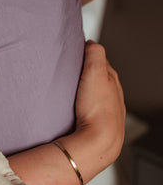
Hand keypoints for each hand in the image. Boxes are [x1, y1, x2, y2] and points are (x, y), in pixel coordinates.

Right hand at [62, 41, 125, 179]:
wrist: (99, 142)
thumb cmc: (97, 110)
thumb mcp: (95, 72)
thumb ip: (94, 53)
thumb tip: (91, 42)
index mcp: (112, 77)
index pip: (99, 58)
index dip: (86, 53)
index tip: (74, 52)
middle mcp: (113, 92)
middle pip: (98, 75)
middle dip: (85, 70)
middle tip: (70, 69)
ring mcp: (108, 107)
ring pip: (95, 91)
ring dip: (84, 88)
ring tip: (71, 88)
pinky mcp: (100, 121)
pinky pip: (91, 106)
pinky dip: (84, 102)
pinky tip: (76, 106)